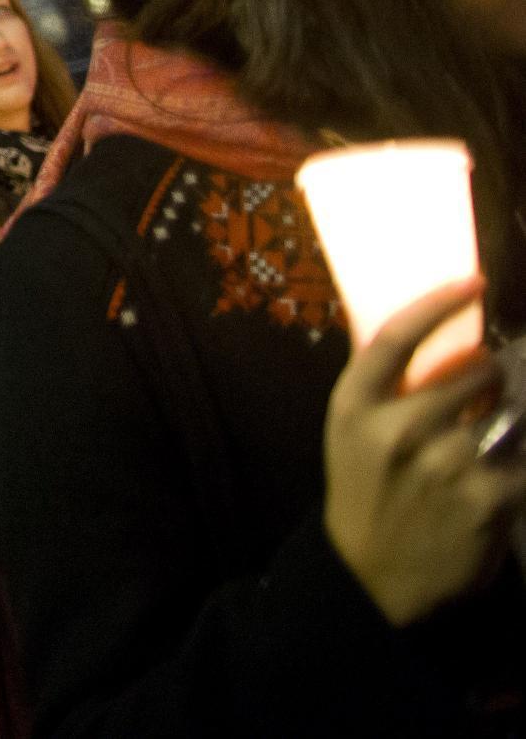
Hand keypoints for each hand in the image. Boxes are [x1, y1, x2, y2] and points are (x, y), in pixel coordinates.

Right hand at [323, 277, 525, 625]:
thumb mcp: (349, 431)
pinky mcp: (490, 499)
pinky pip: (523, 458)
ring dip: (504, 417)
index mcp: (355, 406)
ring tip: (484, 436)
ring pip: (505, 412)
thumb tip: (417, 326)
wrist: (372, 576)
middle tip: (482, 386)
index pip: (398, 336)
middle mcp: (398, 430)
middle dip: (487, 373)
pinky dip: (516, 461)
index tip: (474, 281)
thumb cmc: (363, 490)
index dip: (439, 302)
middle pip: (472, 370)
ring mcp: (446, 465)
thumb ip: (380, 384)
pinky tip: (495, 475)